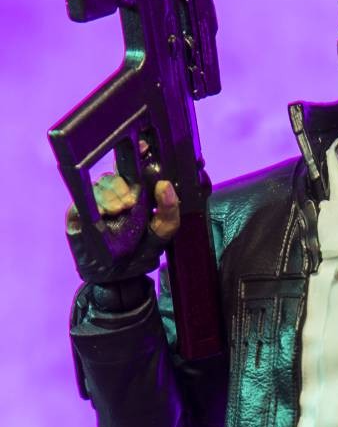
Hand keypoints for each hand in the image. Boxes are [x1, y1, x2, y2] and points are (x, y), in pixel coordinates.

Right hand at [65, 141, 179, 282]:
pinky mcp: (78, 211)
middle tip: (130, 203)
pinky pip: (85, 199)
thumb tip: (165, 186)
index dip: (139, 154)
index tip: (142, 147)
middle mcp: (116, 192)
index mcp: (136, 193)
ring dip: (111, 195)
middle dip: (124, 186)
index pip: (136, 167)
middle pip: (118, 174)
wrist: (115, 279)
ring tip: (118, 211)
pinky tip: (103, 213)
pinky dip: (96, 204)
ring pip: (103, 183)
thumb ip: (168, 215)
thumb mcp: (160, 236)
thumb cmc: (140, 254)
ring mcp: (96, 200)